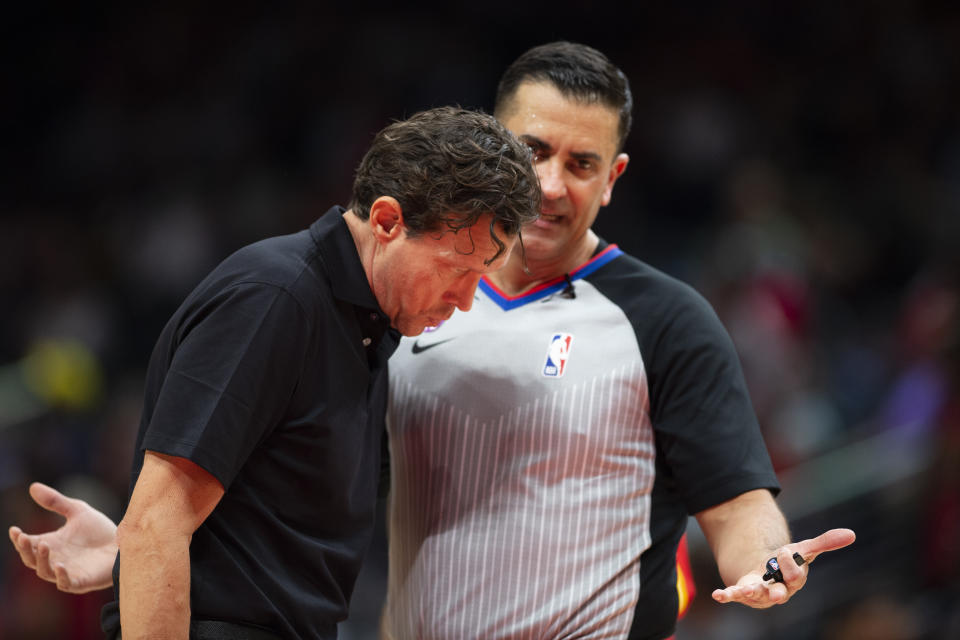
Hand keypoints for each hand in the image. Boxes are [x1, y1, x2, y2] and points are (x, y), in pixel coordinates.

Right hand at [8, 482, 117, 592]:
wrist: (125, 542)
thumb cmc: (100, 530)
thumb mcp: (77, 511)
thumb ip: (56, 502)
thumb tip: (32, 486)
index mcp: (52, 544)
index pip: (28, 545)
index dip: (19, 539)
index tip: (14, 529)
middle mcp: (55, 560)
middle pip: (31, 560)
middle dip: (25, 550)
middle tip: (23, 537)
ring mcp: (67, 572)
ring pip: (45, 572)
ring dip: (41, 560)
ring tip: (43, 544)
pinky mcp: (82, 582)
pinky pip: (66, 584)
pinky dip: (61, 576)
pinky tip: (60, 565)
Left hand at [711, 528, 855, 607]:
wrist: (767, 571)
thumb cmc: (789, 562)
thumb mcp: (804, 549)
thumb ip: (824, 543)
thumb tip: (852, 533)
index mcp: (794, 580)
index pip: (796, 576)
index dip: (790, 563)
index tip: (784, 549)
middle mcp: (778, 591)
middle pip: (779, 592)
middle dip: (776, 589)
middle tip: (773, 582)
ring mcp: (760, 593)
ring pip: (757, 595)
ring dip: (751, 593)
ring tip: (745, 591)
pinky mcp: (743, 592)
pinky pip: (734, 595)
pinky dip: (726, 595)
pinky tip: (718, 595)